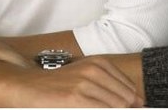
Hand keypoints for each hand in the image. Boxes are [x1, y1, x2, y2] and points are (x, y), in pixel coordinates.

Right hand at [15, 56, 143, 107]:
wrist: (31, 86)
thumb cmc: (60, 86)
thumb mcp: (86, 78)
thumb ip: (109, 88)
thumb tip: (136, 102)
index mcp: (99, 63)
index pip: (129, 88)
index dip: (134, 104)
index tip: (137, 109)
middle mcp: (94, 70)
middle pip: (125, 99)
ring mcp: (84, 84)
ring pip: (115, 106)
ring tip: (94, 106)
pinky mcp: (75, 98)